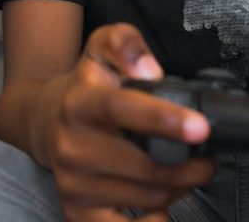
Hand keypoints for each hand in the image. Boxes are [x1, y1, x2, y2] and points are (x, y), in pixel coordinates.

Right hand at [37, 23, 213, 221]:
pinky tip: (158, 201)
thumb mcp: (100, 48)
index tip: (200, 127)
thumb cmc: (86, 87)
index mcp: (78, 102)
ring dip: (177, 188)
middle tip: (205, 156)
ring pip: (148, 199)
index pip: (120, 109)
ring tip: (181, 171)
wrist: (43, 122)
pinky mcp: (76, 213)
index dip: (162, 118)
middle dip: (190, 166)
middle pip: (148, 167)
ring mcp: (72, 183)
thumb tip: (150, 70)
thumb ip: (124, 43)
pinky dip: (156, 220)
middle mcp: (70, 145)